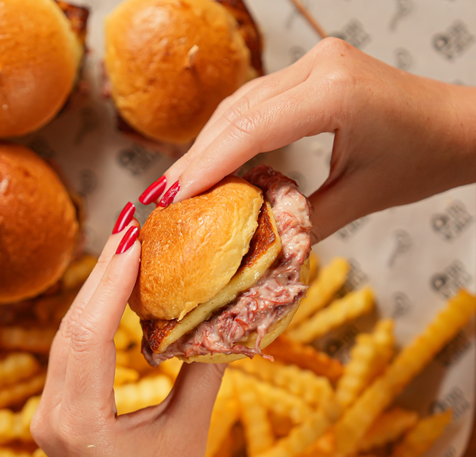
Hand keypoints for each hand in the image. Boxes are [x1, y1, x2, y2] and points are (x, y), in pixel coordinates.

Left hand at [31, 214, 224, 456]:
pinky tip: (110, 294)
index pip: (88, 334)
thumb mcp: (188, 435)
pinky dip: (90, 319)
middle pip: (71, 327)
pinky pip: (68, 353)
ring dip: (94, 292)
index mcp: (80, 422)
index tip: (134, 238)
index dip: (110, 281)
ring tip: (125, 249)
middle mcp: (51, 414)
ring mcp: (47, 415)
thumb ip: (203, 374)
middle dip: (100, 274)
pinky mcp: (53, 414)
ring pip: (66, 337)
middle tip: (129, 226)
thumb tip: (224, 319)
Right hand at [152, 38, 475, 241]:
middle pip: (237, 112)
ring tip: (177, 187)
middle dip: (197, 158)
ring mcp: (315, 61)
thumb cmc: (426, 159)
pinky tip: (212, 162)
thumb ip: (303, 221)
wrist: (465, 125)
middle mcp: (320, 66)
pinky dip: (231, 133)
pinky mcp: (313, 69)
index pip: (250, 128)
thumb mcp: (363, 198)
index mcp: (336, 92)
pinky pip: (257, 101)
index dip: (205, 165)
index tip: (170, 200)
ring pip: (241, 104)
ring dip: (209, 146)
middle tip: (160, 199)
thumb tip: (253, 246)